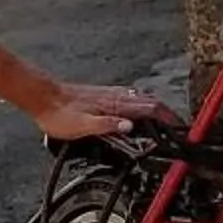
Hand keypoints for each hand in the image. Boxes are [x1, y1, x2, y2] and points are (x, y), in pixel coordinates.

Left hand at [30, 81, 177, 142]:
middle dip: (167, 113)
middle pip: (150, 102)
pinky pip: (130, 98)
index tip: (180, 127)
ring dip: (156, 108)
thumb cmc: (59, 113)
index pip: (150, 108)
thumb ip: (107, 126)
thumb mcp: (82, 126)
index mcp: (114, 105)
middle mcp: (115, 96)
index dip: (168, 117)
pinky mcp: (103, 95)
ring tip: (164, 119)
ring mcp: (110, 95)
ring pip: (141, 99)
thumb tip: (130, 127)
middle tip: (178, 126)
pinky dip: (141, 104)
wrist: (43, 97)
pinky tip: (137, 109)